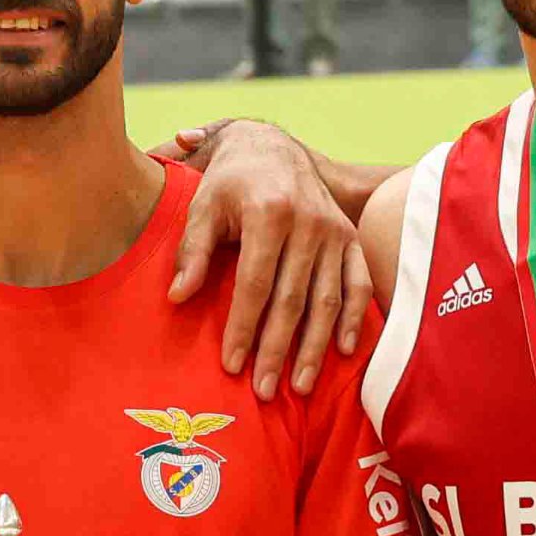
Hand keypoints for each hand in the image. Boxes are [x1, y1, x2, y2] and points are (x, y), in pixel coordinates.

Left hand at [169, 119, 373, 397]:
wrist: (271, 145)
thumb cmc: (229, 180)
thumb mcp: (203, 205)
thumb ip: (192, 250)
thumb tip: (178, 297)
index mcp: (269, 211)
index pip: (255, 283)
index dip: (243, 327)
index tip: (231, 365)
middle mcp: (309, 222)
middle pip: (292, 299)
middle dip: (277, 349)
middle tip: (264, 390)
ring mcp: (334, 231)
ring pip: (327, 300)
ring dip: (314, 347)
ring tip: (299, 386)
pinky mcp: (350, 238)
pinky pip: (358, 284)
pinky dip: (353, 319)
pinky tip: (342, 352)